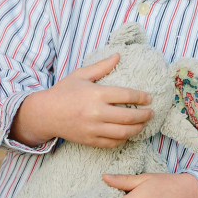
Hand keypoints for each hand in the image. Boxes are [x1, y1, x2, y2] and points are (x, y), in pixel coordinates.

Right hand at [9, 54, 153, 147]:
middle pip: (129, 117)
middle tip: (151, 113)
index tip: (149, 98)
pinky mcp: (90, 140)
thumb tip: (119, 55)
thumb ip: (101, 66)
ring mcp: (93, 128)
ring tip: (143, 124)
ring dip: (138, 129)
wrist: (45, 114)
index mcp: (96, 94)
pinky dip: (124, 139)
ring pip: (124, 132)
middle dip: (144, 115)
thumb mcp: (81, 75)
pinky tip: (128, 133)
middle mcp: (96, 112)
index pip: (126, 95)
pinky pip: (113, 143)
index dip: (141, 97)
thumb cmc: (63, 92)